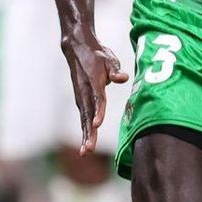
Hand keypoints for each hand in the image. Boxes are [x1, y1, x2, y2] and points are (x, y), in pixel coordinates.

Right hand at [62, 31, 129, 154]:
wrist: (77, 49)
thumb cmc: (97, 55)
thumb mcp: (109, 58)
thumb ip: (115, 70)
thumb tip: (123, 78)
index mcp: (93, 82)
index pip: (97, 99)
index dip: (98, 112)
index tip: (97, 124)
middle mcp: (84, 92)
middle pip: (88, 115)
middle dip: (89, 132)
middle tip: (89, 149)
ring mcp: (81, 97)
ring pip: (84, 119)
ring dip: (85, 135)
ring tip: (86, 152)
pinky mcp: (80, 100)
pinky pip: (83, 118)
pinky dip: (84, 131)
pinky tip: (86, 144)